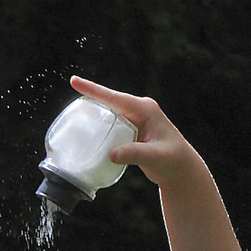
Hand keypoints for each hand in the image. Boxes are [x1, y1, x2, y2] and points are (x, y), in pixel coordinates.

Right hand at [69, 76, 208, 191]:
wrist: (181, 169)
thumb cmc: (172, 161)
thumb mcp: (155, 157)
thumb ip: (135, 153)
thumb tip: (111, 153)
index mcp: (144, 109)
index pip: (114, 97)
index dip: (93, 90)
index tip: (74, 81)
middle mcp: (138, 110)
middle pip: (107, 103)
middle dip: (89, 101)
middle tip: (68, 108)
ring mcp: (134, 120)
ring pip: (107, 114)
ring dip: (92, 116)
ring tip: (72, 120)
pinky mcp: (130, 131)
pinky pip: (110, 125)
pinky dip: (98, 129)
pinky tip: (86, 134)